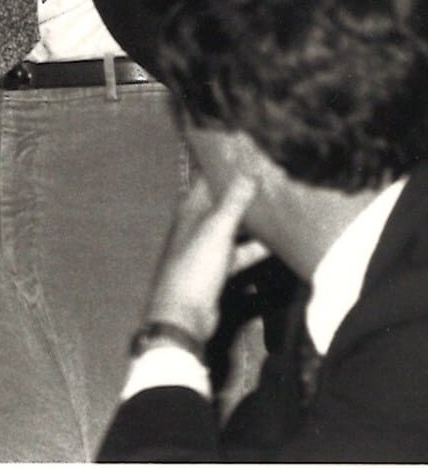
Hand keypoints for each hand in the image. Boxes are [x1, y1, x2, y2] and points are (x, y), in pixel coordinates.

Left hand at [146, 175, 267, 344]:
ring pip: (235, 228)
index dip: (228, 167)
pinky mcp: (220, 267)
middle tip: (276, 181)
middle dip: (247, 193)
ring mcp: (209, 246)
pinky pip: (241, 252)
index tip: (252, 155)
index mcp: (191, 208)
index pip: (209, 179)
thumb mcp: (217, 229)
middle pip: (225, 202)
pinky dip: (257, 248)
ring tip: (283, 208)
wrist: (185, 312)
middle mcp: (198, 222)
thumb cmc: (196, 264)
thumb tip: (250, 172)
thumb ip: (233, 201)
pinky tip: (280, 244)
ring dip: (255, 222)